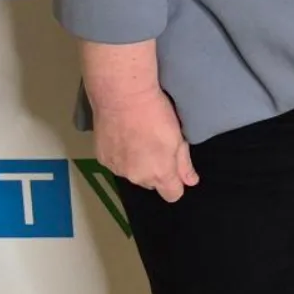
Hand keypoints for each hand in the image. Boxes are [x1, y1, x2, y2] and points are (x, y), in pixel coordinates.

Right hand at [92, 88, 198, 202]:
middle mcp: (137, 177)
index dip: (176, 184)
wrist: (122, 97)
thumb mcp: (178, 137)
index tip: (176, 168)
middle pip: (151, 183)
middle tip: (157, 145)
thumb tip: (191, 181)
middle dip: (156, 170)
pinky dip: (121, 154)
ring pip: (132, 173)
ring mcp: (117, 169)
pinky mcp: (102, 158)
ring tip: (138, 138)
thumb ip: (184, 163)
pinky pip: (116, 163)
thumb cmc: (156, 114)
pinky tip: (123, 136)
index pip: (172, 195)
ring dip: (137, 163)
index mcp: (159, 174)